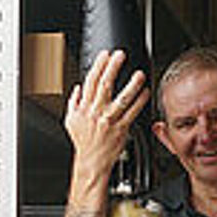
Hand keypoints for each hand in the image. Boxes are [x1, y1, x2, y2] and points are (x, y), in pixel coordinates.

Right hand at [64, 49, 149, 179]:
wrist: (92, 162)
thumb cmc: (83, 142)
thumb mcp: (70, 121)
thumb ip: (73, 103)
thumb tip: (77, 88)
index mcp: (84, 108)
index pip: (90, 81)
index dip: (98, 66)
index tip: (106, 55)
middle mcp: (97, 113)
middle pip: (105, 86)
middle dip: (113, 68)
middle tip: (121, 55)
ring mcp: (110, 121)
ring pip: (121, 99)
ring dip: (132, 85)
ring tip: (139, 74)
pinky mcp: (121, 129)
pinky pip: (132, 113)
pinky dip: (140, 102)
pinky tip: (145, 93)